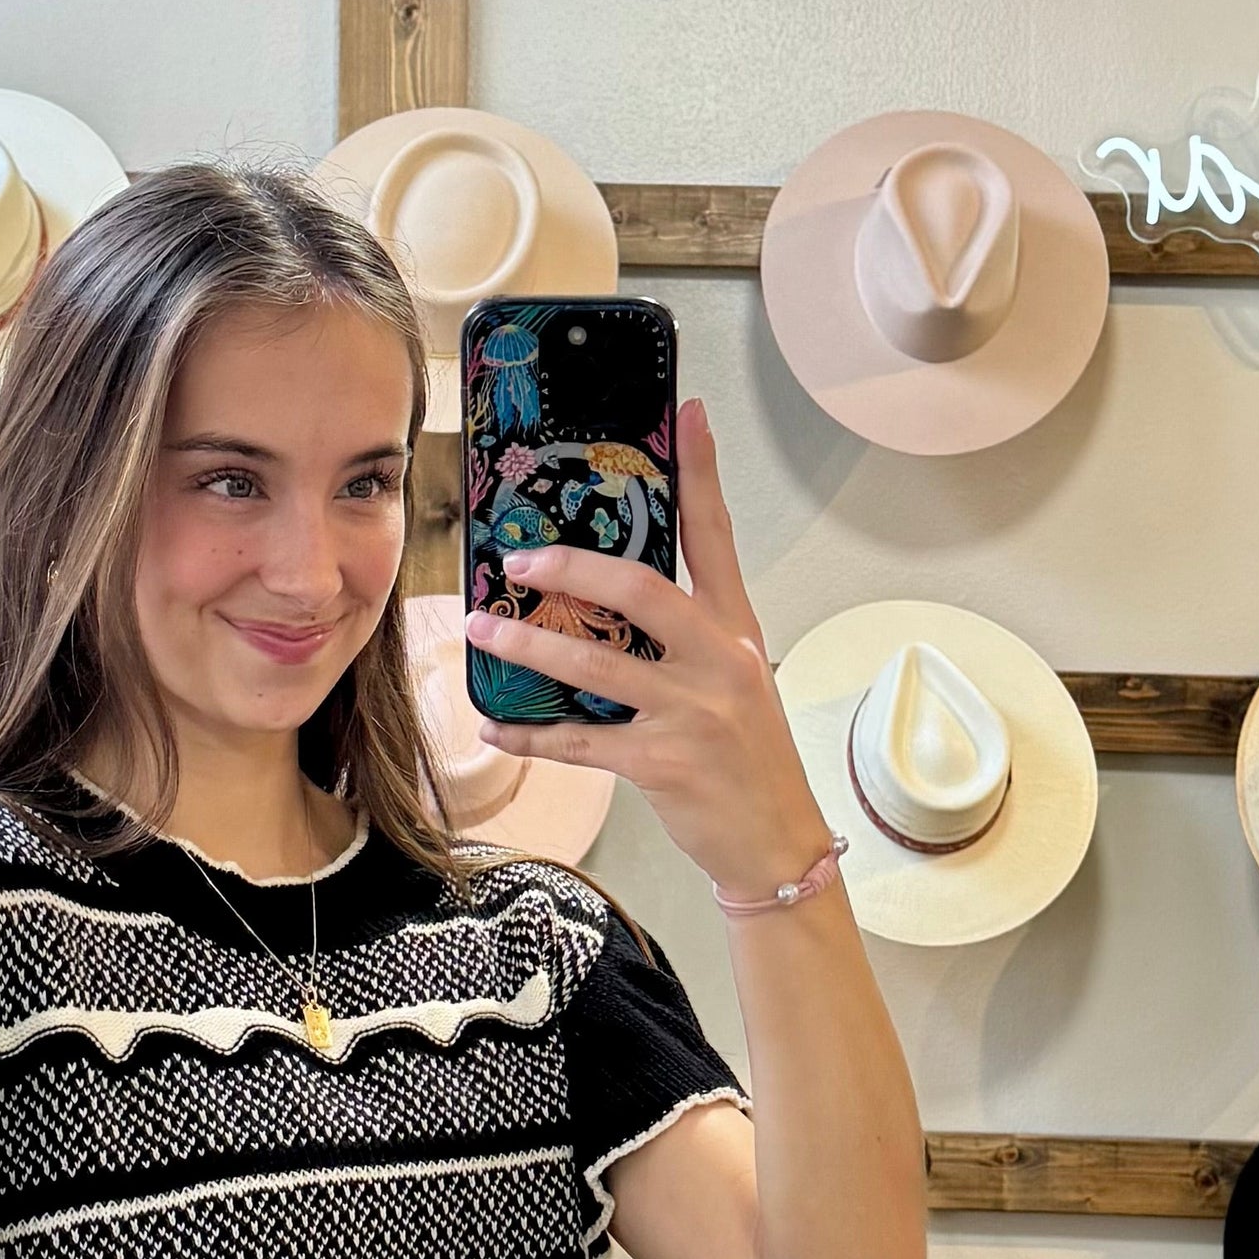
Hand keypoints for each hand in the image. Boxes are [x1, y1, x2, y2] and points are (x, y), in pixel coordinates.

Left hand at [463, 394, 836, 896]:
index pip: (716, 538)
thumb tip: (616, 601)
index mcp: (735, 632)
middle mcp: (717, 661)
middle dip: (572, 569)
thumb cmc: (748, 761)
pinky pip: (580, 742)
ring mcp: (691, 712)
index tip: (687, 415)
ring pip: (595, 666)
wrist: (777, 843)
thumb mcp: (736, 682)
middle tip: (517, 560)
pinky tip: (493, 727)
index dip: (701, 474)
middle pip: (641, 589)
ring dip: (529, 648)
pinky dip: (530, 736)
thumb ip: (690, 637)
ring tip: (480, 632)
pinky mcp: (664, 764)